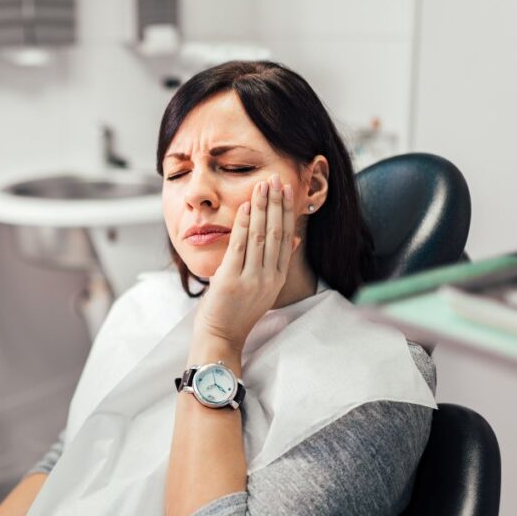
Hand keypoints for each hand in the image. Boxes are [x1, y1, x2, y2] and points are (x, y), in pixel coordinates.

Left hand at [193, 174, 299, 352]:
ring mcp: (251, 279)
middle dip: (276, 204)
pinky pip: (240, 246)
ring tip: (262, 186)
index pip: (287, 238)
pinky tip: (246, 207)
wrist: (221, 335)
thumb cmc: (238, 310)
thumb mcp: (264, 287)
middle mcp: (269, 277)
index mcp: (277, 277)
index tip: (287, 191)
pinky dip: (243, 224)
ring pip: (261, 236)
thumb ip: (278, 262)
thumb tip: (295, 238)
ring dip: (262, 208)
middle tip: (276, 179)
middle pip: (277, 233)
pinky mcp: (232, 280)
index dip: (287, 212)